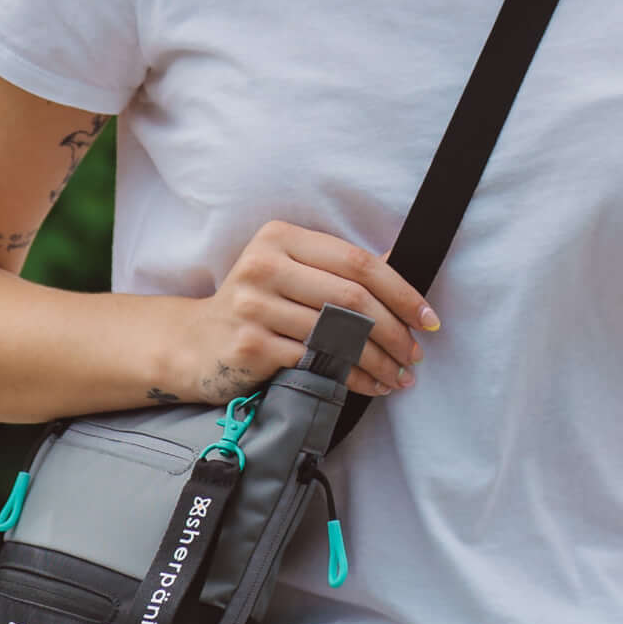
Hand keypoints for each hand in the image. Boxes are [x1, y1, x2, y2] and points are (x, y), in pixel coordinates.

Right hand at [165, 221, 435, 404]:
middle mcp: (263, 265)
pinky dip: (351, 377)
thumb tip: (396, 267)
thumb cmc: (255, 306)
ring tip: (400, 375)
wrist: (194, 343)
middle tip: (416, 355)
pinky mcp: (249, 344)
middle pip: (350, 298)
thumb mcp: (289, 273)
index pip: (356, 261)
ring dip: (378, 361)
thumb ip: (336, 269)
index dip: (400, 291)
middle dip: (394, 331)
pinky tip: (369, 385)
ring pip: (336, 334)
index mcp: (280, 237)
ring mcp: (253, 305)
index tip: (428, 319)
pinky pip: (316, 362)